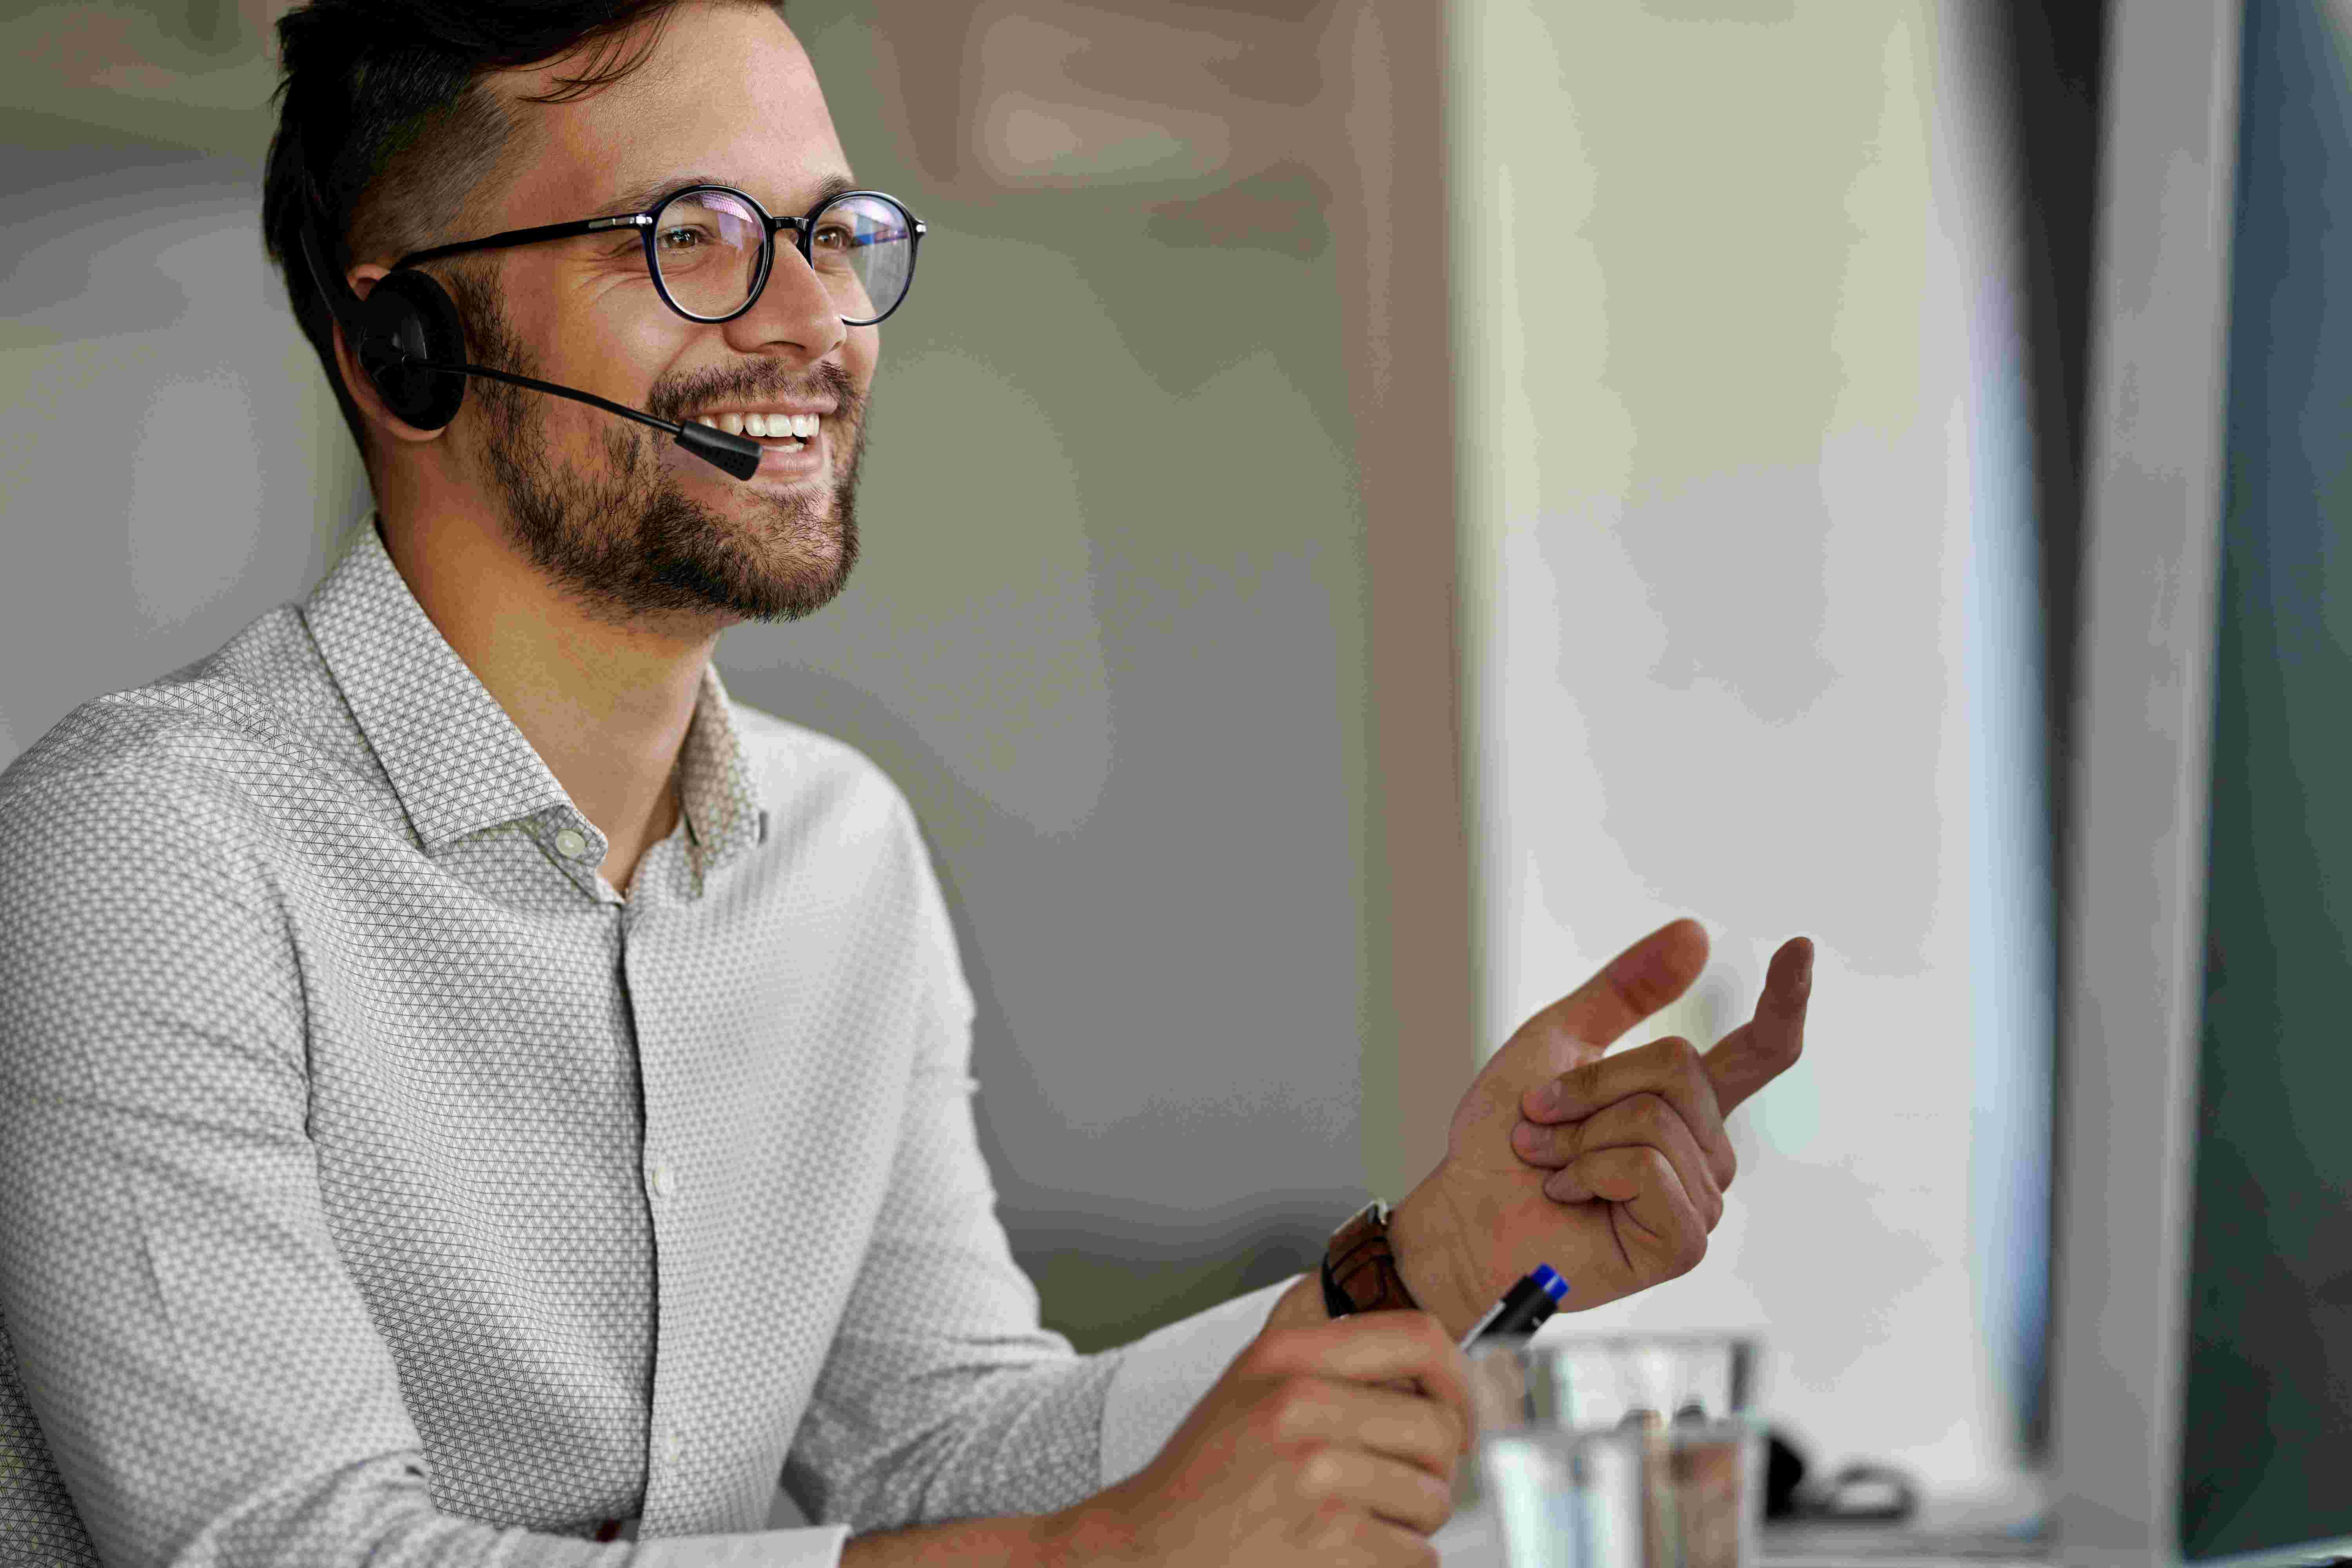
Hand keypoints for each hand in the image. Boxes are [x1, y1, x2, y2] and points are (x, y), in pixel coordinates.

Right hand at [1044, 1310, 1470, 1567]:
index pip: (1419, 1338)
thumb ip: (1322, 1346)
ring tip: (1366, 1516)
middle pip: (1440, 1429)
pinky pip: (1416, 1555)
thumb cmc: (1207, 1471)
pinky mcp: (1329, 1541)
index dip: (1456, 1377)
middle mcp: (1302, 1407)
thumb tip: (1415, 1338)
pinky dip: (1397, 1560)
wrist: (1152, 1546)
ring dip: (1413, 1519)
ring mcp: (1315, 1475)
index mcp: (1289, 1357)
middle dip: (1435, 1467)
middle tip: (1404, 1479)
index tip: (1454, 1407)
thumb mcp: (1251, 1380)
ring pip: (1434, 1499)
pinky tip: (1354, 1549)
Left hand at [1388, 920, 1813, 1334]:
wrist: (1466, 1210)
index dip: (1787, 1000)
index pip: (1760, 1051)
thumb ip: (1626, 989)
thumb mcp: (1557, 1041)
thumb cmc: (1504, 1137)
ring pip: (1658, 1120)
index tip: (1800, 946)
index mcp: (1685, 1102)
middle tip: (1541, 1119)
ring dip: (1579, 1135)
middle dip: (1591, 1086)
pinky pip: (1648, 1169)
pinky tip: (1568, 1194)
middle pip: (1681, 1069)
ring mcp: (1701, 1199)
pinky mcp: (1683, 1242)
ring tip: (1550, 1164)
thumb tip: (1697, 932)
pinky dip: (1589, 1171)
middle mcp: (1705, 1149)